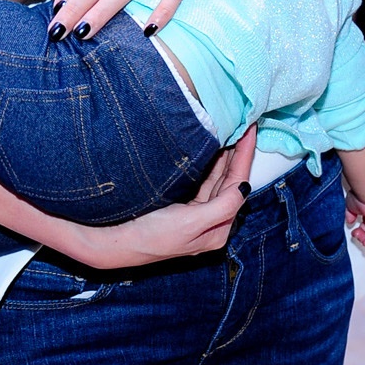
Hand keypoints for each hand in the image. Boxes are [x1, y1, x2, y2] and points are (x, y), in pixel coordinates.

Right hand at [71, 129, 255, 269]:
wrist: (114, 242)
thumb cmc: (151, 235)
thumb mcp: (190, 222)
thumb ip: (222, 206)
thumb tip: (245, 186)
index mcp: (217, 230)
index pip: (238, 186)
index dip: (245, 156)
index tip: (250, 130)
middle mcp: (210, 222)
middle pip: (229, 181)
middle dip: (237, 153)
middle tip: (242, 122)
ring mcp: (195, 214)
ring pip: (215, 178)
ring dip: (223, 155)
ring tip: (230, 129)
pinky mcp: (180, 206)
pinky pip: (200, 179)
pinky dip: (207, 162)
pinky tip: (209, 147)